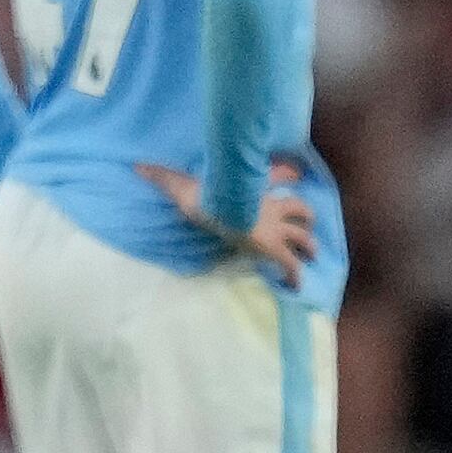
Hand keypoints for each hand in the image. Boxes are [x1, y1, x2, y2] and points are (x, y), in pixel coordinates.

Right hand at [138, 153, 318, 283]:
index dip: (286, 174)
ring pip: (303, 235)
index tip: (294, 174)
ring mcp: (274, 228)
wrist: (221, 204)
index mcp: (252, 190)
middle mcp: (269, 207)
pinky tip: (295, 286)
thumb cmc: (205, 193)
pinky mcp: (273, 248)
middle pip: (298, 208)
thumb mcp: (180, 182)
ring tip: (313, 254)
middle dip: (305, 217)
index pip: (277, 175)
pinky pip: (291, 265)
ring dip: (309, 245)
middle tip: (308, 225)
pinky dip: (295, 276)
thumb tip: (138, 166)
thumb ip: (162, 175)